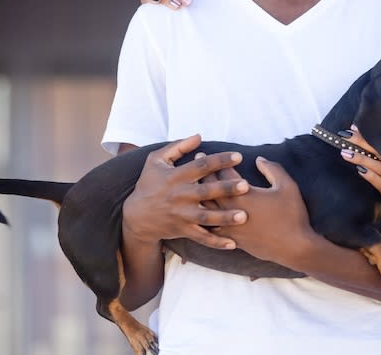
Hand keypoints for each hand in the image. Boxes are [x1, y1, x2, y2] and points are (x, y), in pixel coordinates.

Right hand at [122, 134, 249, 249]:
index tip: (238, 156)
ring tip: (243, 216)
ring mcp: (182, 215)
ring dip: (225, 218)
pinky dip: (216, 242)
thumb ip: (178, 146)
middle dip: (226, 189)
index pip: (201, 166)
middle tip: (245, 186)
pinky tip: (232, 244)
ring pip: (206, 217)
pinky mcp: (183, 230)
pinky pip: (201, 237)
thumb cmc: (149, 183)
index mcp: (177, 176)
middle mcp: (180, 196)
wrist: (135, 216)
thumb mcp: (156, 160)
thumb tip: (199, 136)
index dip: (220, 160)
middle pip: (206, 192)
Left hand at [203, 157, 317, 265]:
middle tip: (192, 167)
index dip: (214, 163)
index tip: (203, 153)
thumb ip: (272, 169)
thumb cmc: (292, 215)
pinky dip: (203, 219)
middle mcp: (233, 211)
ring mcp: (230, 227)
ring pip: (207, 210)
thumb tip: (259, 159)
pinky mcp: (232, 240)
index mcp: (245, 195)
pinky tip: (199, 215)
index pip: (224, 175)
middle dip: (201, 176)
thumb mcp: (287, 186)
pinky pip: (210, 228)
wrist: (293, 247)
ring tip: (192, 187)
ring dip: (199, 197)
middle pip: (210, 190)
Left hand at [340, 131, 380, 221]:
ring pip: (378, 166)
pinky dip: (370, 176)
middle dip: (362, 142)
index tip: (354, 127)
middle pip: (380, 150)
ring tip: (345, 152)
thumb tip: (379, 135)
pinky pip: (380, 183)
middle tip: (346, 135)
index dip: (370, 133)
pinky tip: (359, 170)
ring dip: (361, 158)